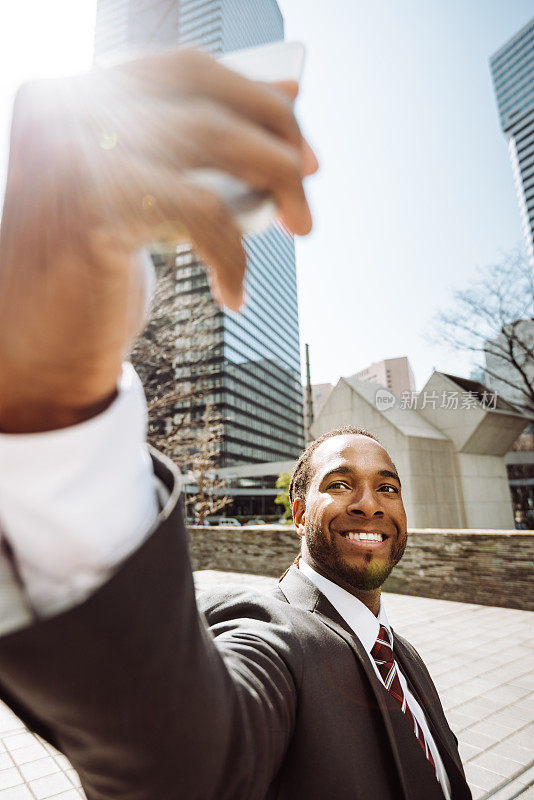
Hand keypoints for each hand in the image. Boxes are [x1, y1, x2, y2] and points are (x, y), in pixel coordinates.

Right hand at [0, 49, 317, 431]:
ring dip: (277, 180)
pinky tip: (234, 293)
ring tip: (299, 225)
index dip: (251, 91)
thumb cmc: (90, 277)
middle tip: (309, 176)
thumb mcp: (141, 199)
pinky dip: (235, 253)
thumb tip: (287, 97)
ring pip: (213, 136)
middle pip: (202, 88)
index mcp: (74, 97)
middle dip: (275, 128)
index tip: (295, 125)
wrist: (34, 349)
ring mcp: (74, 150)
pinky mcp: (92, 205)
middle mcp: (67, 108)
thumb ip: (193, 149)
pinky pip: (202, 209)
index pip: (182, 69)